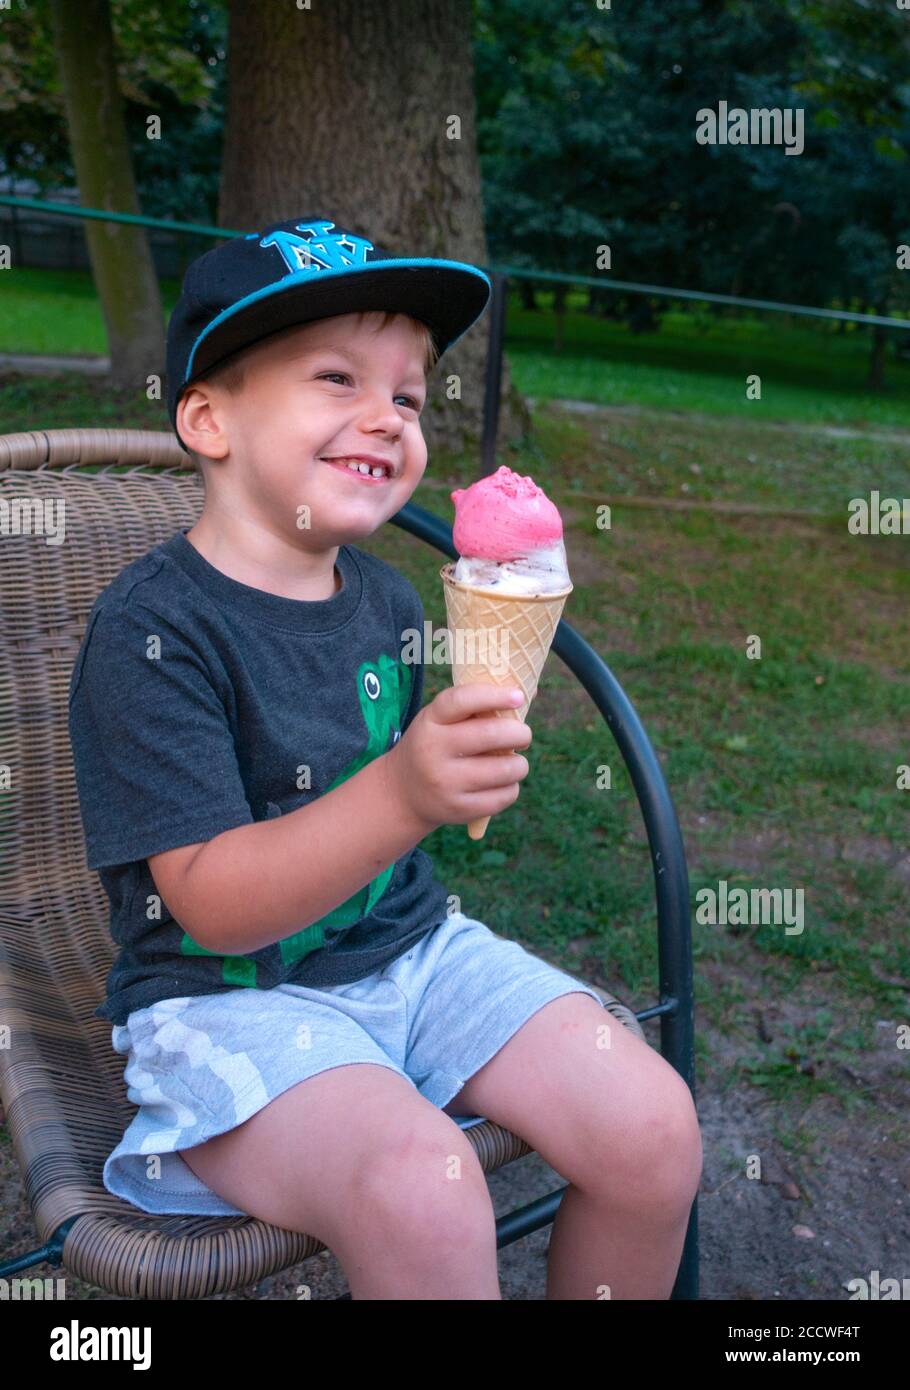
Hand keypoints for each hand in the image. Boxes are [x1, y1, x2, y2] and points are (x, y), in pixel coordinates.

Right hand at [384, 682, 532, 831]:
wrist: (403, 792)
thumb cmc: (435, 745)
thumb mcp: (439, 721)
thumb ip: (473, 708)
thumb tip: (523, 695)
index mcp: (430, 721)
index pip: (462, 700)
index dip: (495, 695)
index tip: (518, 696)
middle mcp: (433, 750)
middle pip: (491, 734)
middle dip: (520, 733)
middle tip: (524, 735)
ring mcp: (445, 783)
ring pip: (505, 769)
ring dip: (520, 764)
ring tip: (515, 763)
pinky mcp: (458, 809)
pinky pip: (504, 796)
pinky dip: (512, 787)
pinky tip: (504, 783)